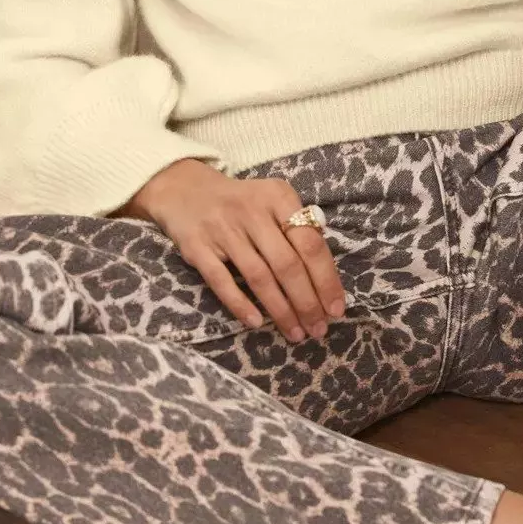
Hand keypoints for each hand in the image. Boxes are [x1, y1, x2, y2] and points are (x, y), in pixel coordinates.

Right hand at [112, 160, 349, 343]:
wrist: (185, 190)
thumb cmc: (242, 204)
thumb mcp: (273, 201)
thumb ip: (299, 229)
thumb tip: (327, 275)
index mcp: (278, 198)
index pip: (310, 244)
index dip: (326, 280)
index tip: (337, 308)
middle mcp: (252, 211)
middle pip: (287, 264)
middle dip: (307, 302)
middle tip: (318, 329)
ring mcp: (223, 230)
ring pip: (259, 277)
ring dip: (281, 310)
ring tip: (296, 333)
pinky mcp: (197, 247)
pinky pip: (222, 281)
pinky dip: (241, 304)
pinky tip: (257, 323)